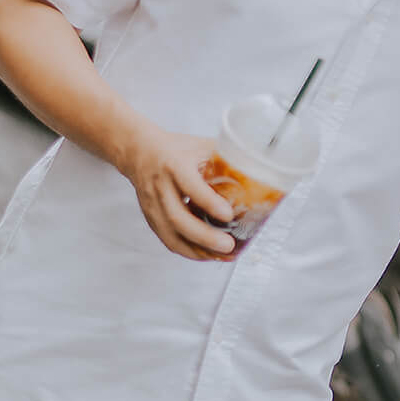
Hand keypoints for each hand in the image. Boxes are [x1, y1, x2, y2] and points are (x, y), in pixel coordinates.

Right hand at [114, 123, 237, 260]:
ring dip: (199, 250)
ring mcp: (152, 206)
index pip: (190, 186)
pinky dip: (189, 251)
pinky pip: (169, 240)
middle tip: (229, 245)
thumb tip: (260, 171)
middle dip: (205, 237)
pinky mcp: (151, 219)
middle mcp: (160, 187)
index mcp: (174, 165)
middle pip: (178, 218)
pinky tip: (208, 255)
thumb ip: (224, 158)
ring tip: (224, 255)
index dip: (209, 202)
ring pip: (172, 235)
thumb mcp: (200, 145)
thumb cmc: (176, 148)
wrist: (139, 152)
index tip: (229, 215)